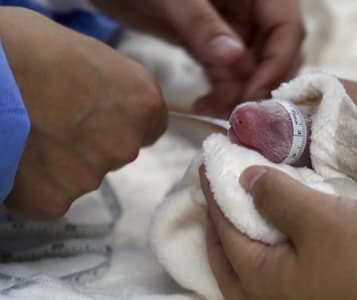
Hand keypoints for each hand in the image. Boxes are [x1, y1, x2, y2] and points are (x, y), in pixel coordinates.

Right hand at [0, 8, 166, 218]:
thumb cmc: (32, 46)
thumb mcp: (93, 55)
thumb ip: (114, 89)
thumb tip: (109, 103)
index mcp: (143, 102)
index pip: (150, 129)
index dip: (121, 120)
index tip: (99, 115)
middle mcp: (126, 145)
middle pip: (115, 151)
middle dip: (90, 141)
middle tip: (52, 119)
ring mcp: (91, 176)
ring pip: (81, 174)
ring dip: (60, 163)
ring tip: (29, 133)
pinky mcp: (54, 200)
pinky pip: (49, 195)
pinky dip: (34, 183)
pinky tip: (16, 156)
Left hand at [91, 0, 303, 116]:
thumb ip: (202, 23)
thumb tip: (233, 57)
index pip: (287, 27)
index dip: (277, 62)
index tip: (255, 93)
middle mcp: (251, 9)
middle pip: (274, 53)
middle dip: (258, 84)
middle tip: (237, 112)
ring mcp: (232, 28)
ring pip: (250, 69)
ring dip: (238, 94)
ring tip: (214, 111)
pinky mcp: (211, 44)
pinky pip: (227, 73)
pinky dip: (221, 92)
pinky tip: (204, 105)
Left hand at [201, 166, 356, 299]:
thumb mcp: (317, 217)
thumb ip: (276, 196)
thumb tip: (245, 179)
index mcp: (259, 280)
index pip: (223, 230)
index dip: (214, 194)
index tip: (207, 166)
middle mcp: (266, 299)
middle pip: (226, 258)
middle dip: (217, 224)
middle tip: (216, 194)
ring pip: (248, 269)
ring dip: (239, 238)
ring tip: (240, 211)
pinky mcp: (310, 298)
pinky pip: (271, 273)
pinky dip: (263, 249)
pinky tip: (273, 234)